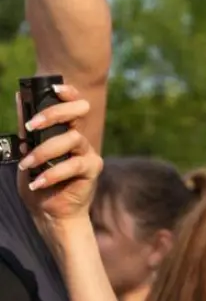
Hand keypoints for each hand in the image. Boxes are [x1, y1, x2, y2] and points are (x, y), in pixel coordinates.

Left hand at [14, 84, 102, 227]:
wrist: (49, 214)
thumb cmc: (39, 183)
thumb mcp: (26, 154)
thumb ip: (26, 132)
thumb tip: (19, 101)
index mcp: (65, 132)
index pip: (73, 104)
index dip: (68, 92)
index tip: (54, 87)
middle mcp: (79, 139)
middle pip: (79, 112)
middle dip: (56, 113)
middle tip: (32, 126)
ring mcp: (87, 154)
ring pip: (72, 138)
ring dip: (45, 150)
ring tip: (27, 164)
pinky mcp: (91, 170)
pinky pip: (74, 165)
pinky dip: (52, 173)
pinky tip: (38, 183)